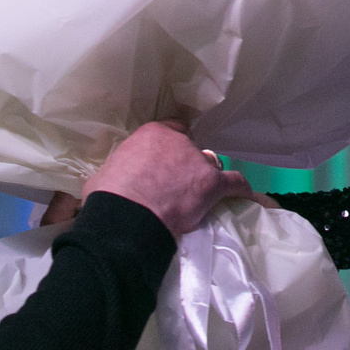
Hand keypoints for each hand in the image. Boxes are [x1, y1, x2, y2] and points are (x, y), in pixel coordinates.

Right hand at [83, 121, 253, 236]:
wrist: (126, 218)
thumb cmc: (108, 196)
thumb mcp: (105, 174)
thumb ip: (120, 171)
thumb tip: (114, 182)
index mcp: (152, 134)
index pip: (170, 131)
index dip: (170, 148)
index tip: (167, 161)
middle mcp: (179, 142)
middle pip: (190, 150)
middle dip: (185, 166)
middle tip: (175, 187)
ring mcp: (198, 162)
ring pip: (208, 167)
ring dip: (204, 179)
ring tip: (200, 197)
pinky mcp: (212, 184)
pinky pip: (234, 182)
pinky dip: (240, 188)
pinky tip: (244, 193)